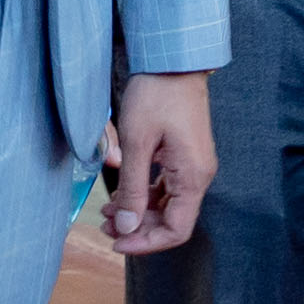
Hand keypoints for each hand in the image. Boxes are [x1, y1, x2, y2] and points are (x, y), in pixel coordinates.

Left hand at [95, 68, 218, 254]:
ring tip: (107, 211)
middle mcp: (198, 176)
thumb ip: (132, 188)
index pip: (176, 230)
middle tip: (104, 226)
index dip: (146, 243)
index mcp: (192, 176)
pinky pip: (166, 187)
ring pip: (167, 205)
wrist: (172, 61)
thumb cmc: (156, 95)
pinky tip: (122, 193)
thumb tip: (126, 226)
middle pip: (172, 220)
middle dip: (137, 228)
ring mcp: (193, 166)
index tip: (117, 242)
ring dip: (138, 212)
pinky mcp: (184, 156)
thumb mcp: (137, 143)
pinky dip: (144, 194)